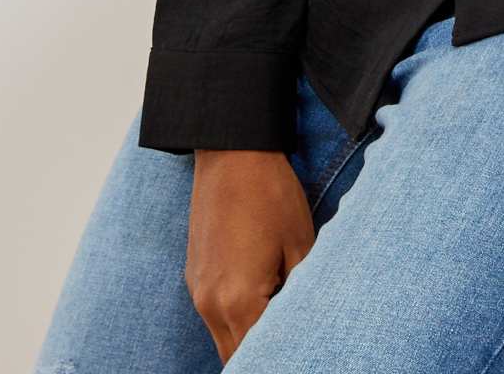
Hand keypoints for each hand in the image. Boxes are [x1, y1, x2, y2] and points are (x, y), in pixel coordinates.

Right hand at [184, 148, 317, 361]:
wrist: (231, 150)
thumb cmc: (270, 193)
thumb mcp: (300, 244)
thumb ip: (302, 294)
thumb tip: (308, 323)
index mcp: (239, 300)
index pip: (261, 355)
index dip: (286, 356)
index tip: (305, 351)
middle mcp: (210, 304)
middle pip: (238, 357)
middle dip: (265, 355)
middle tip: (294, 345)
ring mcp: (198, 291)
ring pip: (224, 341)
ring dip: (248, 341)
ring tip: (279, 325)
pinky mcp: (194, 277)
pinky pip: (215, 318)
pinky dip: (236, 323)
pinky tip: (262, 306)